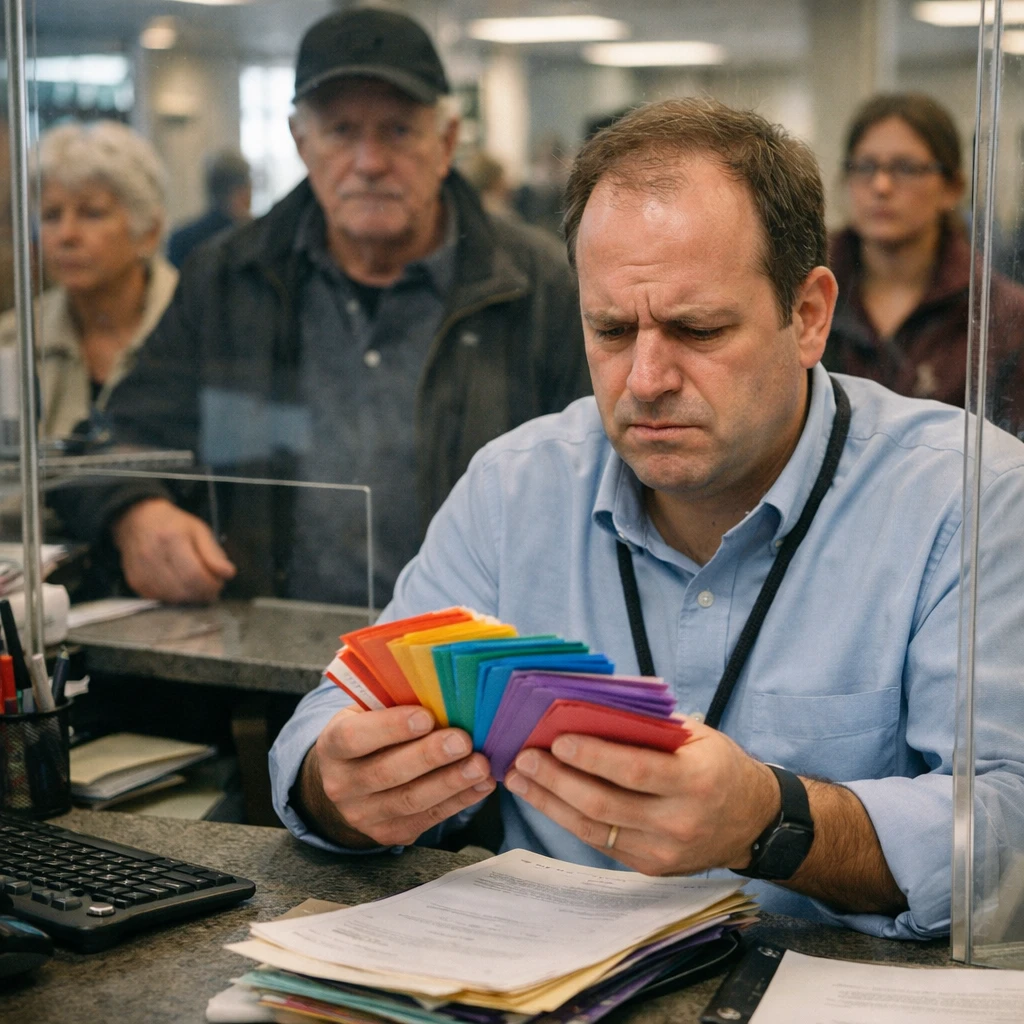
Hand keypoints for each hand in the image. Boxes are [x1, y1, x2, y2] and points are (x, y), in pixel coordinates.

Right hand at [111, 497, 236, 603]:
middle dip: (202, 594)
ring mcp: (140, 571)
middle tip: (211, 588)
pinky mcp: (134, 582)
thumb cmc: (173, 524)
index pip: (194, 574)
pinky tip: (180, 588)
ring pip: (172, 598)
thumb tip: (228, 574)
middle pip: (183, 589)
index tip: (219, 584)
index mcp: (171, 539)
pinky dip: (174, 598)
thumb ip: (214, 554)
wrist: (138, 520)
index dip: (210, 585)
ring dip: (189, 598)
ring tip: (197, 587)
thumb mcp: (200, 530)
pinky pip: (159, 599)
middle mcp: (152, 556)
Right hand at [304, 705, 495, 847]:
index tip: (426, 717)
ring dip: (450, 782)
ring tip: (480, 765)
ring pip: (410, 801)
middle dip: (429, 757)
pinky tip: (481, 784)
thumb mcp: (367, 713)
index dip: (390, 728)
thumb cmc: (369, 734)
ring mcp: (364, 815)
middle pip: (386, 773)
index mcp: (332, 747)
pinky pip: (428, 818)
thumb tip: (441, 691)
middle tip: (463, 741)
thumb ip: (393, 704)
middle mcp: (342, 785)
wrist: (350, 783)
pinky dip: (459, 800)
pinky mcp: (390, 833)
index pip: (354, 738)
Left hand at [503, 720, 778, 875]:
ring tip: (520, 778)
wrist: (752, 821)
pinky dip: (568, 818)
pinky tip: (545, 798)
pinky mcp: (649, 867)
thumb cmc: (718, 766)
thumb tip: (589, 707)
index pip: (635, 770)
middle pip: (605, 804)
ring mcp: (663, 852)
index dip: (593, 756)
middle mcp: (680, 822)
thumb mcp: (695, 736)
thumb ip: (648, 726)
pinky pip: (599, 842)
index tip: (558, 740)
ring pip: (594, 829)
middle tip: (524, 757)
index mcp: (696, 781)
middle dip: (557, 780)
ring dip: (550, 802)